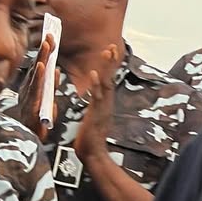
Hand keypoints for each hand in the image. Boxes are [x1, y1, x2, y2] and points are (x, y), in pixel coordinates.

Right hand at [17, 32, 59, 138]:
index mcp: (34, 87)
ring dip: (41, 59)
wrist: (32, 139)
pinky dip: (38, 77)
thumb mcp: (48, 99)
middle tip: (50, 35)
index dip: (45, 52)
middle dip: (44, 50)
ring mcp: (29, 96)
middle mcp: (29, 89)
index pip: (41, 66)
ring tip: (46, 46)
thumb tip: (55, 70)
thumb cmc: (39, 120)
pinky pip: (35, 89)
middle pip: (38, 67)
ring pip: (36, 75)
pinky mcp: (31, 105)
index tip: (51, 37)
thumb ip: (51, 85)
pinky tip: (41, 67)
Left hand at [74, 45, 119, 162]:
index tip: (110, 51)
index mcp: (104, 103)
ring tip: (107, 52)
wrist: (92, 155)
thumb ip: (95, 106)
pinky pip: (97, 97)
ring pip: (107, 84)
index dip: (109, 66)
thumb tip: (95, 99)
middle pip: (111, 78)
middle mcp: (106, 103)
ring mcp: (103, 108)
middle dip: (111, 61)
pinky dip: (96, 84)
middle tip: (112, 45)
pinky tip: (94, 73)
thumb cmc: (89, 138)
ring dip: (107, 67)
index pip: (108, 80)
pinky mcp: (96, 114)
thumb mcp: (92, 117)